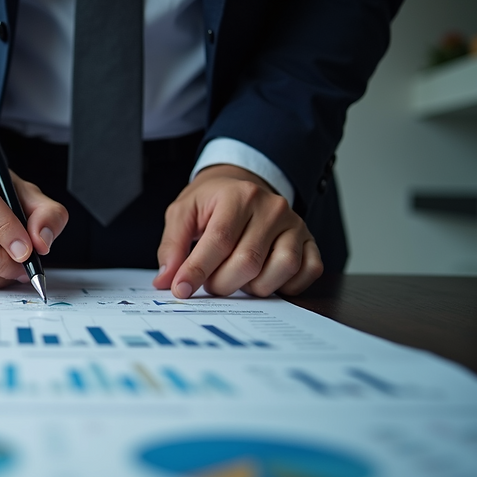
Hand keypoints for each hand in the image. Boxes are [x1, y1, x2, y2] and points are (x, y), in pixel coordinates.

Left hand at [153, 164, 322, 297]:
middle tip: (209, 283)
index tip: (181, 289)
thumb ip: (172, 246)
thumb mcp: (182, 213)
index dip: (198, 270)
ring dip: (254, 287)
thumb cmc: (211, 203)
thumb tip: (166, 281)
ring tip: (236, 278)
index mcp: (239, 196)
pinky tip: (264, 279)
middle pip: (249, 261)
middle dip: (222, 283)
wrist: (240, 187)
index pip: (219, 240)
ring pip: (282, 269)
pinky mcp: (309, 241)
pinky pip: (308, 272)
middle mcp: (272, 208)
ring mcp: (295, 224)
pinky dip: (286, 286)